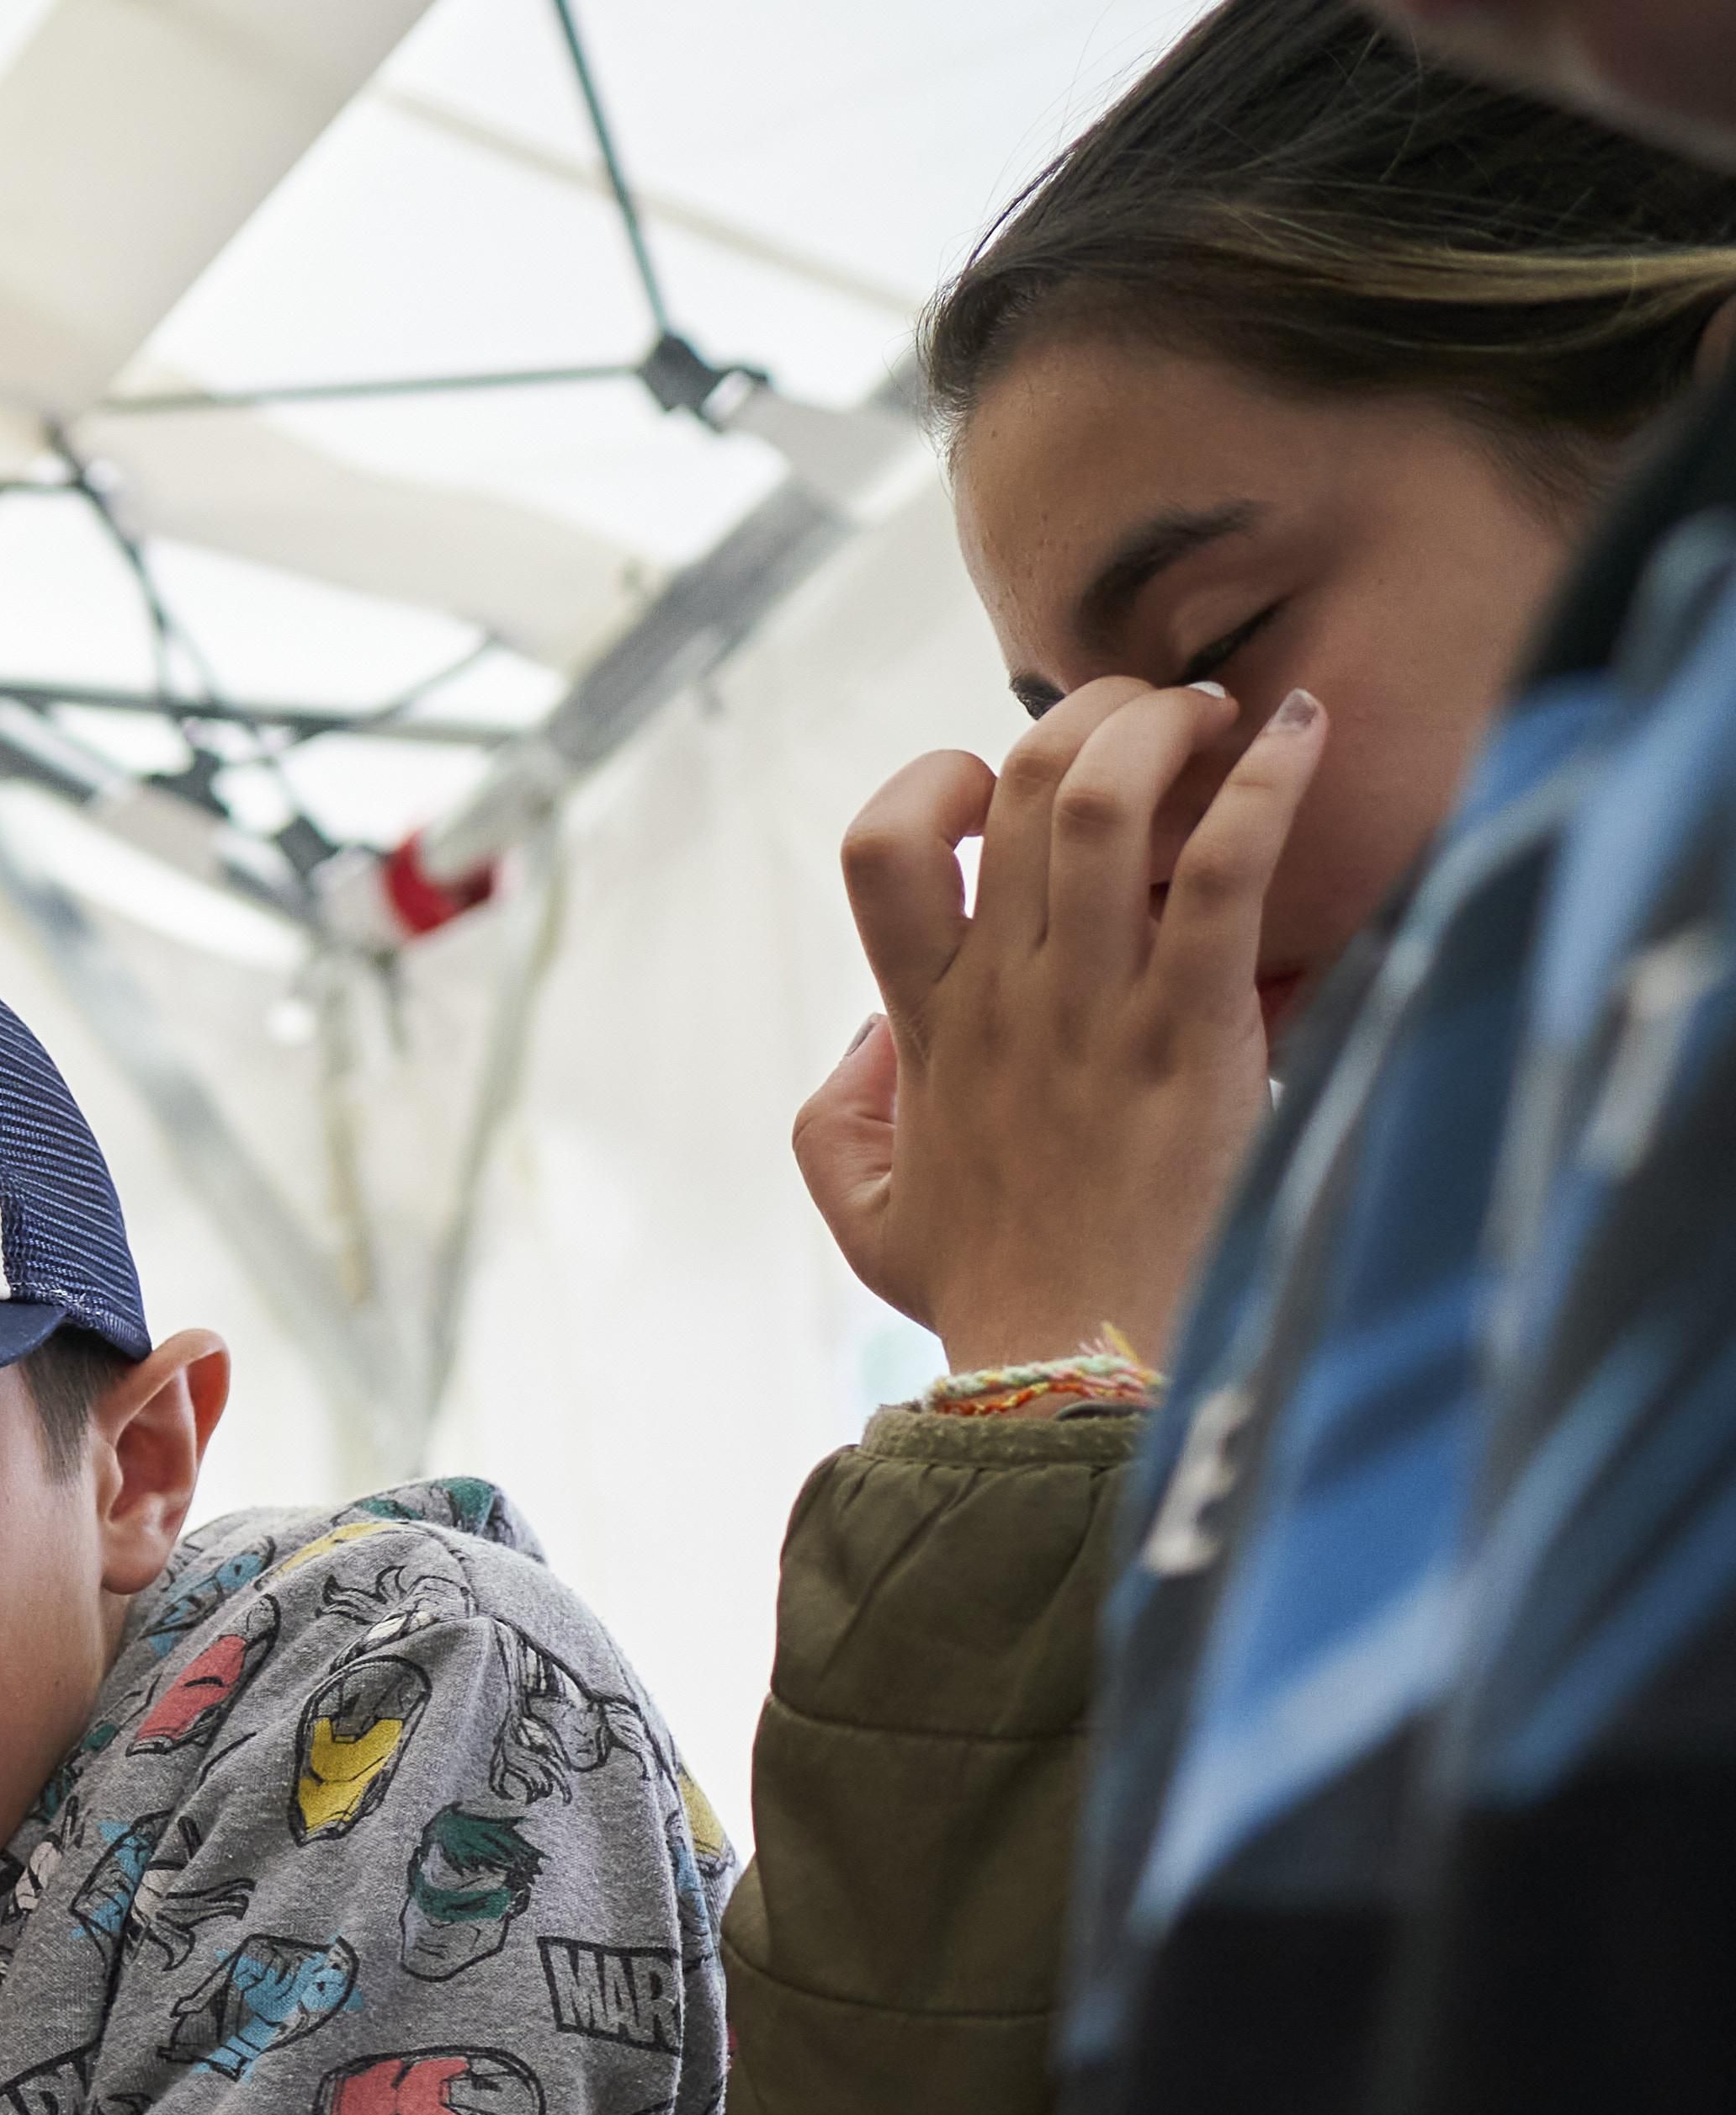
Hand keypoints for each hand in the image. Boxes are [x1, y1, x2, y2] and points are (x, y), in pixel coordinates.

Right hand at [798, 673, 1322, 1369]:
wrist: (1076, 1373)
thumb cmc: (983, 1292)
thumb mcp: (860, 1209)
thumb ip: (836, 1109)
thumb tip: (867, 1028)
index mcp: (924, 1024)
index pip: (883, 846)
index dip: (936, 781)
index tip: (996, 793)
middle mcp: (1004, 995)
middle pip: (1021, 783)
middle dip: (1090, 714)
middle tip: (1156, 723)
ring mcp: (1095, 1009)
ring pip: (1109, 802)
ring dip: (1170, 727)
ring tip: (1221, 717)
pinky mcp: (1193, 1034)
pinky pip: (1226, 870)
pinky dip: (1272, 781)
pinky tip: (1305, 734)